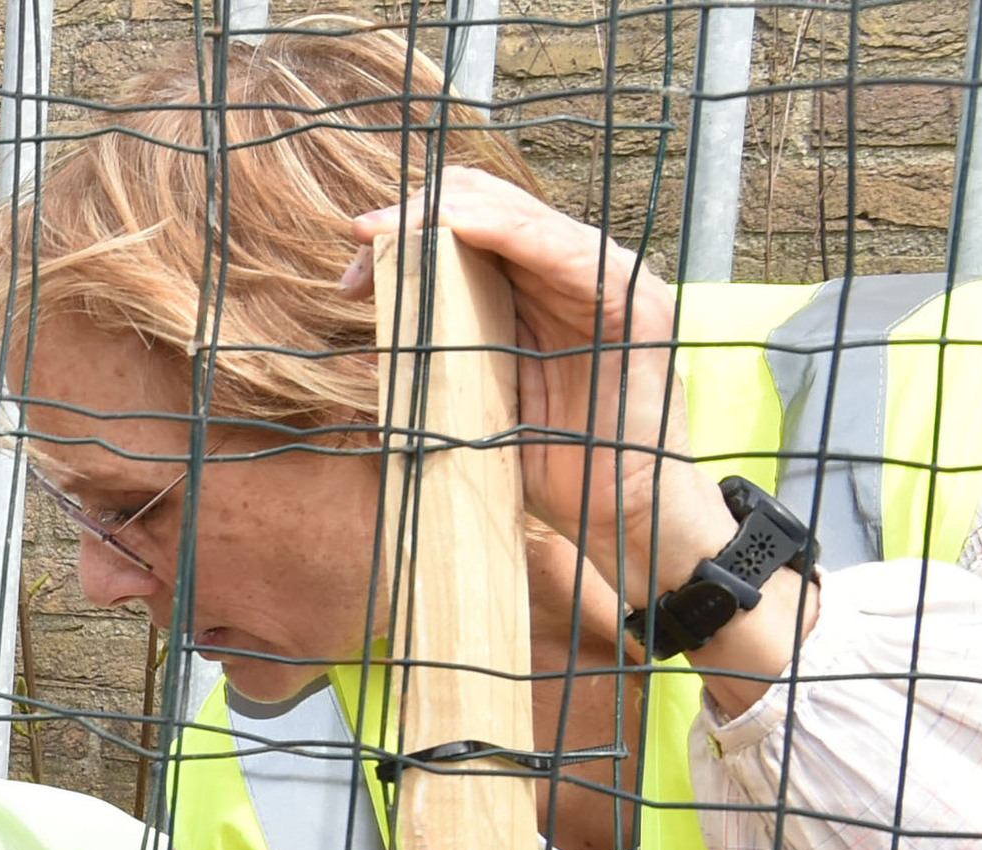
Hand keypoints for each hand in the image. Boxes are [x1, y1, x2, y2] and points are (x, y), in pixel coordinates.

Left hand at [349, 172, 731, 599]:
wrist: (619, 512)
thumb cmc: (548, 462)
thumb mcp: (474, 402)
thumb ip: (443, 362)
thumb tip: (373, 348)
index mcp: (538, 289)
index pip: (470, 225)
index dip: (408, 230)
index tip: (352, 273)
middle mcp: (574, 272)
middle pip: (489, 205)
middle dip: (415, 218)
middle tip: (362, 247)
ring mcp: (607, 280)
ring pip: (519, 214)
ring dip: (446, 215)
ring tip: (391, 230)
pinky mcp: (629, 301)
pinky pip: (563, 250)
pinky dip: (507, 231)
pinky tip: (459, 226)